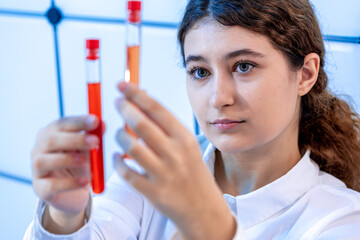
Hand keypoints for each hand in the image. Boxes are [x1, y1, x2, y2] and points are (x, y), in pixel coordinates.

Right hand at [31, 115, 100, 232]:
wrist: (75, 192)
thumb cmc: (78, 164)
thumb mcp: (88, 149)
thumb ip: (93, 136)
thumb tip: (102, 124)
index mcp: (50, 134)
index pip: (61, 124)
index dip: (78, 122)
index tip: (95, 121)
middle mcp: (38, 150)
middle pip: (51, 140)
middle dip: (75, 139)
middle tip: (95, 141)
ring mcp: (37, 170)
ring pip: (43, 162)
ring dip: (67, 159)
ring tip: (85, 161)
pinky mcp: (40, 189)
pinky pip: (51, 186)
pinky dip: (69, 183)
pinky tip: (84, 182)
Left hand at [113, 82, 235, 239]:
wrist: (204, 209)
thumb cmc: (192, 171)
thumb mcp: (187, 145)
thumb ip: (166, 125)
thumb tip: (142, 99)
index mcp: (185, 138)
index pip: (157, 109)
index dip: (136, 94)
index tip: (122, 84)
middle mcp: (176, 154)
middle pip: (142, 124)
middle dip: (125, 108)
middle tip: (116, 101)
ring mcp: (165, 174)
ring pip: (131, 147)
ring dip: (119, 136)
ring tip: (118, 132)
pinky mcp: (153, 193)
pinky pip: (127, 173)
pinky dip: (118, 162)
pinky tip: (118, 157)